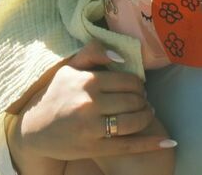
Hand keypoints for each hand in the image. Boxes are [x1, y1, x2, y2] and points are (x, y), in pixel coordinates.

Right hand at [7, 42, 170, 167]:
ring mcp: (92, 128)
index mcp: (87, 81)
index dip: (138, 85)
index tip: (137, 88)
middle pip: (134, 101)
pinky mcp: (94, 148)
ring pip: (134, 121)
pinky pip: (128, 145)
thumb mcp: (69, 68)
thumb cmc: (56, 95)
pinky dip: (150, 143)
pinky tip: (167, 141)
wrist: (34, 129)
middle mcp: (90, 104)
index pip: (128, 81)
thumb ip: (93, 52)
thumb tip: (120, 56)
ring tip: (146, 114)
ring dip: (146, 117)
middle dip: (143, 100)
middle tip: (142, 101)